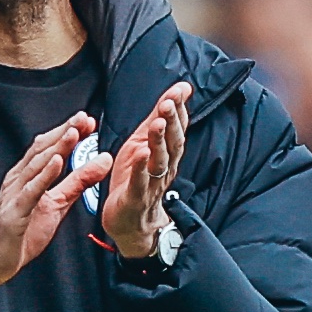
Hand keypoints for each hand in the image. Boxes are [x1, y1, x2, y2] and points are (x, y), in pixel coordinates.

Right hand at [0, 113, 111, 311]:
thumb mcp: (57, 205)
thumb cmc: (21, 232)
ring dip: (56, 148)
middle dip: (64, 132)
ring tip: (74, 133)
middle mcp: (19, 179)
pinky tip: (57, 163)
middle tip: (84, 118)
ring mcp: (14, 194)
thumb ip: (78, 183)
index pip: (49, 148)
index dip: (68, 132)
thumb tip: (104, 161)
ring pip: (36, 165)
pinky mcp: (14, 212)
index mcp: (28, 176)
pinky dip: (44, 175)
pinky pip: (30, 191)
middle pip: (42, 150)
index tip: (88, 121)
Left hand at [102, 81, 189, 258]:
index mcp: (166, 153)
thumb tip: (179, 90)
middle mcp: (164, 167)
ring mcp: (151, 183)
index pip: (177, 128)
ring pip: (159, 161)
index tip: (181, 90)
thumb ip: (159, 118)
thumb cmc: (136, 179)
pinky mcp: (136, 198)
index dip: (180, 109)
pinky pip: (141, 182)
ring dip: (160, 141)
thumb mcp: (144, 143)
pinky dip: (142, 169)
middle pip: (172, 143)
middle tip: (170, 102)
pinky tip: (142, 154)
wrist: (130, 222)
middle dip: (172, 121)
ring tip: (158, 122)